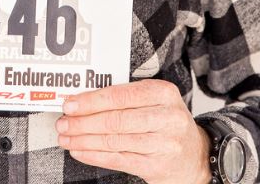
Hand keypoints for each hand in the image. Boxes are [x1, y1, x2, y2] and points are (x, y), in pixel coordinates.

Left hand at [56, 79, 210, 183]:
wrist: (196, 155)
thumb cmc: (166, 121)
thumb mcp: (153, 100)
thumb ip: (124, 96)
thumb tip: (82, 99)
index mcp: (163, 92)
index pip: (119, 95)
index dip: (91, 100)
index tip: (69, 104)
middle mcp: (166, 117)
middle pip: (115, 119)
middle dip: (83, 122)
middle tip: (62, 122)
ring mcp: (164, 144)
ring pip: (114, 140)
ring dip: (84, 140)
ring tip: (66, 137)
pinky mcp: (157, 166)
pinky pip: (119, 160)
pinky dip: (94, 155)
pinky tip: (79, 151)